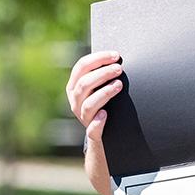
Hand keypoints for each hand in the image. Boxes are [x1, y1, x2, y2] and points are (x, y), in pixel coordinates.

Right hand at [65, 51, 122, 194]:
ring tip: (119, 85)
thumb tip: (120, 57)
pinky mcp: (93, 134)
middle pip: (84, 83)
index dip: (98, 58)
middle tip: (119, 68)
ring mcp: (83, 118)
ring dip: (104, 93)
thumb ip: (103, 75)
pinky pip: (92, 129)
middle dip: (102, 73)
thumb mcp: (99, 89)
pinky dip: (98, 122)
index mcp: (74, 87)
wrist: (106, 139)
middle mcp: (75, 102)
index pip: (81, 67)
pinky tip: (106, 114)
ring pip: (88, 104)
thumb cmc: (107, 106)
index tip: (115, 55)